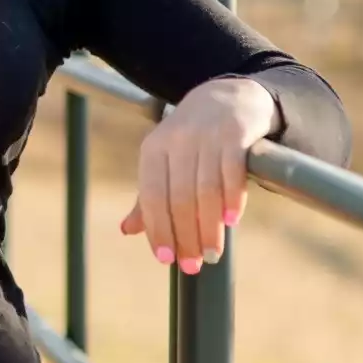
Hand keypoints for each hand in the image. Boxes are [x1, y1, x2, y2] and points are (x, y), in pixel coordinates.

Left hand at [118, 76, 277, 273]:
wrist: (226, 97)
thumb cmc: (191, 141)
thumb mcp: (164, 162)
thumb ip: (150, 196)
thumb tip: (127, 230)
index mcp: (153, 149)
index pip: (153, 196)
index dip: (158, 229)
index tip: (166, 260)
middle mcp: (177, 140)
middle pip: (180, 197)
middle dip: (186, 236)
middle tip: (194, 265)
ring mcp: (206, 135)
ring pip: (206, 189)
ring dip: (210, 226)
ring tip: (213, 253)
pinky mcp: (236, 132)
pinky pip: (232, 170)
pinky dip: (232, 197)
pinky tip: (232, 220)